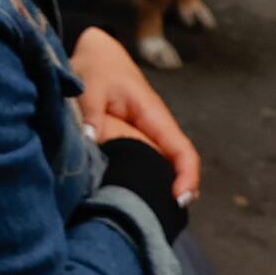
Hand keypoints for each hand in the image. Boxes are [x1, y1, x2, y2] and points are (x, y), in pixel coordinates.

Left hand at [72, 29, 204, 203]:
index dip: (186, 177)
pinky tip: (126, 200)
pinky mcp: (133, 138)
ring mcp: (145, 135)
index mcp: (153, 115)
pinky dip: (142, 180)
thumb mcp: (89, 84)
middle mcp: (155, 129)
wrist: (96, 51)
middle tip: (156, 223)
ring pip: (159, 167)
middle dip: (171, 194)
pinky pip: (144, 162)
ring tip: (143, 218)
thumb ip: (90, 111)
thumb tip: (90, 138)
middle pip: (173, 167)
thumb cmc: (97, 66)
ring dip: (156, 190)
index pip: (181, 151)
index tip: (179, 200)